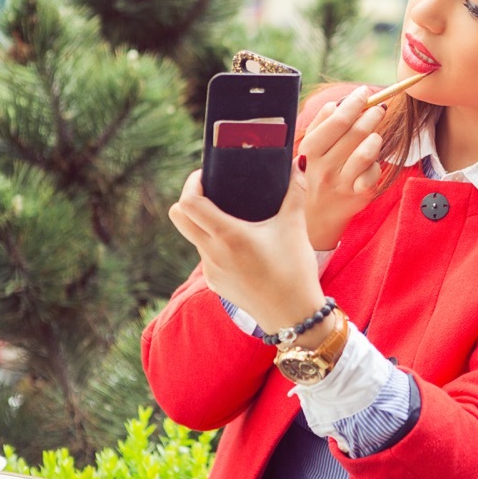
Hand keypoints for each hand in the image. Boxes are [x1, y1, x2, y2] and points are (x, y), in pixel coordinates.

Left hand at [168, 161, 323, 334]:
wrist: (294, 316)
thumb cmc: (295, 270)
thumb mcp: (295, 227)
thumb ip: (296, 191)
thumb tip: (299, 162)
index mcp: (228, 236)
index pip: (189, 203)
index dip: (191, 184)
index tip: (206, 175)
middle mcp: (213, 253)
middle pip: (178, 217)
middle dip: (189, 199)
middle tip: (211, 191)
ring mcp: (211, 271)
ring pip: (193, 237)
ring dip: (203, 223)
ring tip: (231, 216)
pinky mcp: (215, 283)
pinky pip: (205, 256)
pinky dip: (215, 244)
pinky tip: (239, 245)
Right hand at [297, 86, 386, 248]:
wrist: (320, 212)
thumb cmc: (320, 171)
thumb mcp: (313, 147)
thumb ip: (323, 123)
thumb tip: (338, 103)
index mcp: (311, 149)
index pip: (336, 120)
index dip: (354, 103)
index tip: (365, 92)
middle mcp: (325, 166)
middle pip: (355, 133)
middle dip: (371, 115)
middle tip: (379, 107)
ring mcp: (342, 182)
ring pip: (366, 152)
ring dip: (375, 137)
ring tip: (375, 134)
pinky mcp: (358, 194)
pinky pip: (374, 172)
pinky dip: (377, 162)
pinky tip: (373, 160)